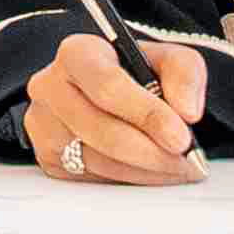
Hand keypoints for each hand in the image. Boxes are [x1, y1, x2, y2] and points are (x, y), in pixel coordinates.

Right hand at [18, 30, 208, 187]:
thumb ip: (184, 74)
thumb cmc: (133, 73)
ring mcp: (44, 126)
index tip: (181, 136)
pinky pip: (94, 178)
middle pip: (103, 130)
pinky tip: (152, 171)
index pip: (108, 86)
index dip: (147, 114)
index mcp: (77, 53)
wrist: (106, 93)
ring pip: (100, 160)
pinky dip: (131, 179)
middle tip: (188, 160)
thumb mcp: (166, 59)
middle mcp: (51, 87)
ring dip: (147, 170)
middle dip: (152, 151)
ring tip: (179, 168)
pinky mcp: (48, 159)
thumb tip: (187, 112)